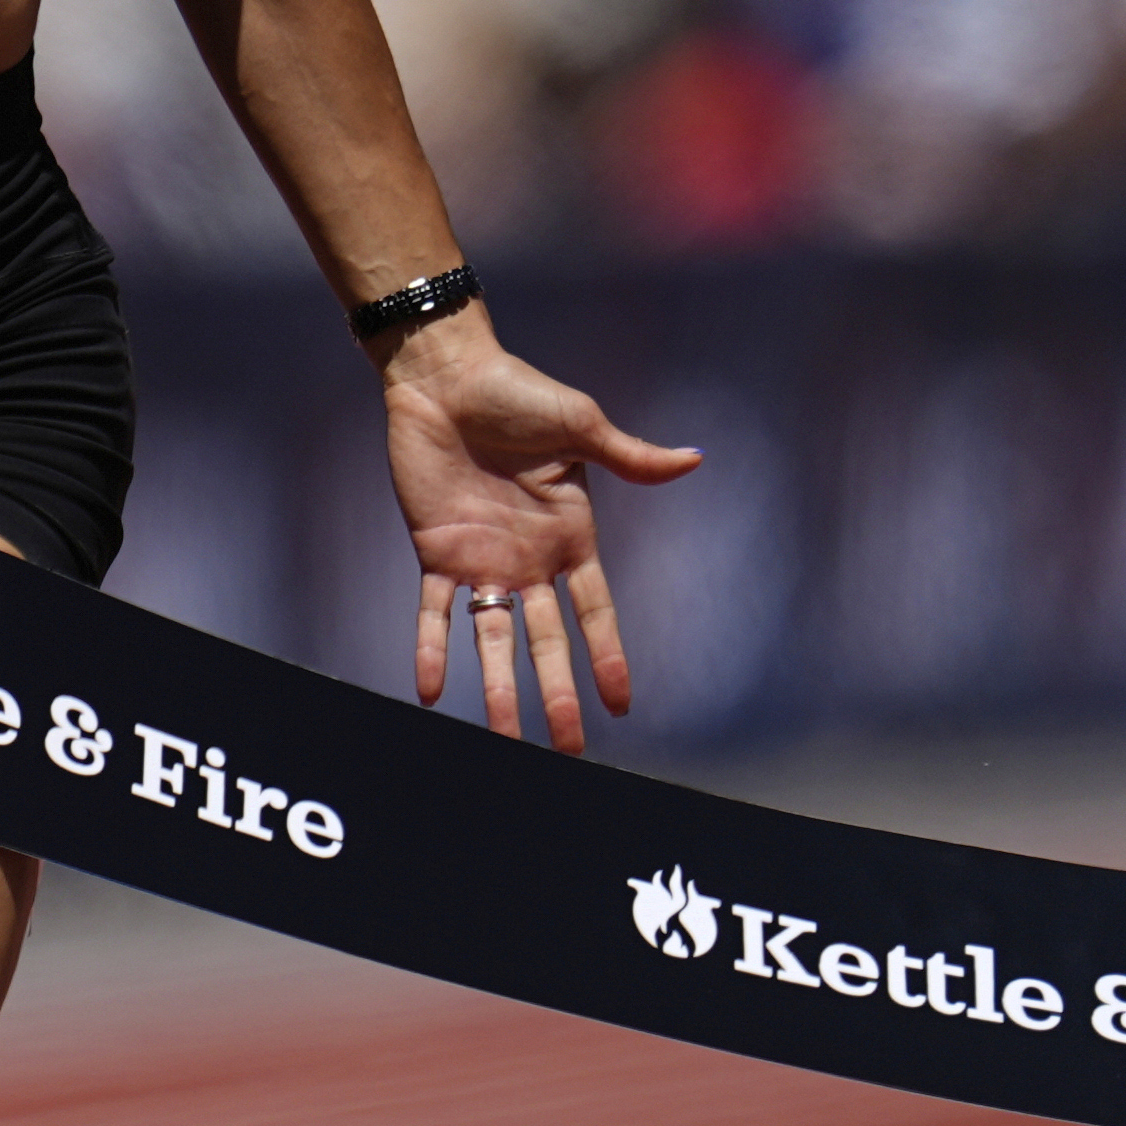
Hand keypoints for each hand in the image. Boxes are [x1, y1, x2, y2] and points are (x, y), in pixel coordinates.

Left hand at [379, 311, 698, 751]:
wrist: (447, 376)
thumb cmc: (518, 392)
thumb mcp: (581, 426)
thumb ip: (630, 455)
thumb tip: (694, 460)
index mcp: (571, 538)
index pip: (595, 612)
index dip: (608, 656)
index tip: (621, 704)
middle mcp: (529, 561)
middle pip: (547, 642)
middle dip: (558, 694)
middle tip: (568, 750)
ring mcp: (481, 561)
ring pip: (494, 639)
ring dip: (499, 689)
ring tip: (506, 741)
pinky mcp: (435, 551)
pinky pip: (435, 611)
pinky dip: (433, 649)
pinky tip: (432, 691)